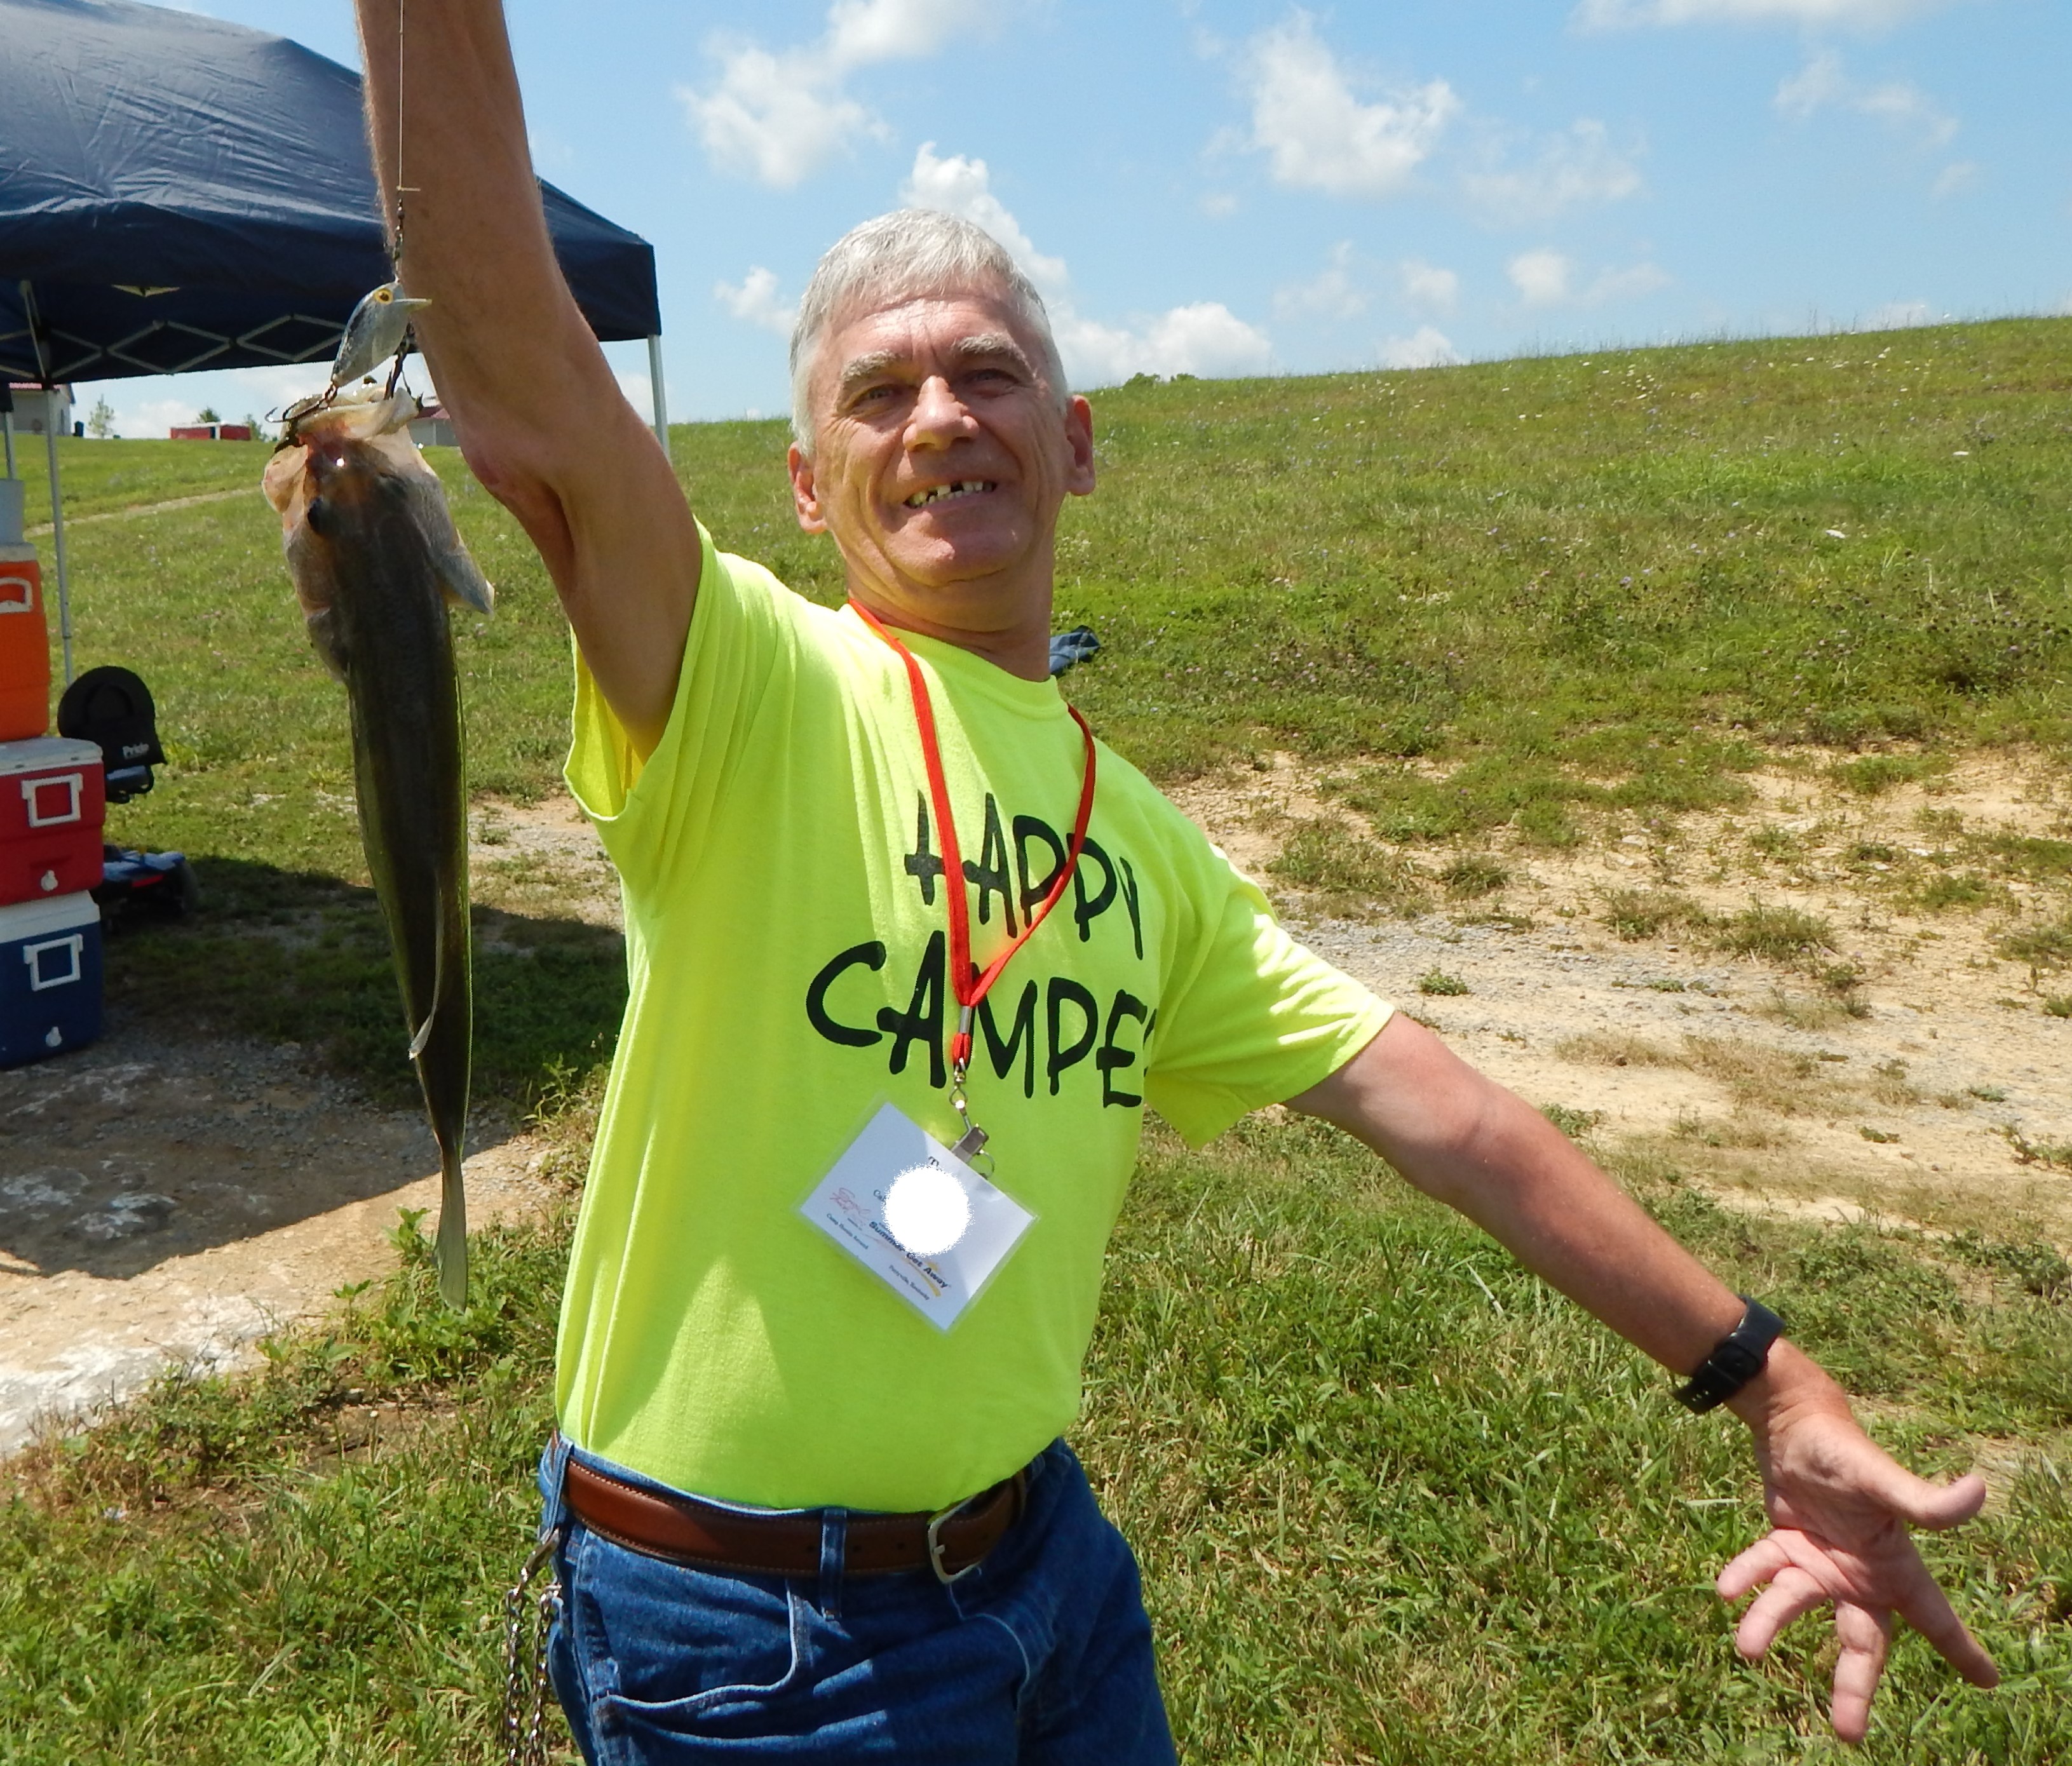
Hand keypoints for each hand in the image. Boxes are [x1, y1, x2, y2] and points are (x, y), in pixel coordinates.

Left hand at [1717, 1396, 1998, 1742]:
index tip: (1986, 1681)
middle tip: (1849, 1734)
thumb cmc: (1845, 1449)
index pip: (1934, 1617)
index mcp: (1892, 1565)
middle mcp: (1858, 1572)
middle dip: (1855, 1686)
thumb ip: (1924, 1499)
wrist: (1794, 1420)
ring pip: (1796, 1605)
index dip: (1961, 1650)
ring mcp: (1820, 1560)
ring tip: (1746, 1647)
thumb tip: (1978, 1492)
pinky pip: (1762, 1567)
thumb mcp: (1882, 1478)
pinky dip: (1745, 1576)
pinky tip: (1724, 1589)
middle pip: (1861, 1641)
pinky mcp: (1784, 1542)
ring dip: (1770, 1623)